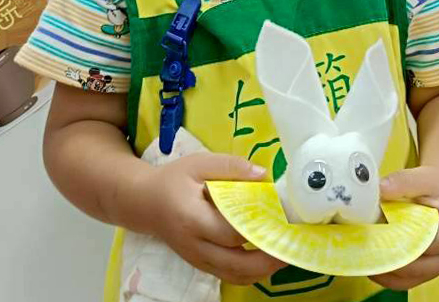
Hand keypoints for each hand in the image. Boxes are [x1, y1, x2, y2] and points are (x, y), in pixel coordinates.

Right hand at [144, 153, 282, 285]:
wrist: (145, 203)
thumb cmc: (173, 180)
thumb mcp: (199, 163)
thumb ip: (231, 166)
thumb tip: (263, 175)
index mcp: (192, 218)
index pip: (230, 231)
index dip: (258, 228)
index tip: (283, 218)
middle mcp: (195, 246)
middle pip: (237, 263)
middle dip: (269, 258)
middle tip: (293, 244)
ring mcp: (198, 260)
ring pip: (235, 275)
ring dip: (264, 269)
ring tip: (287, 252)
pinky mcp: (201, 265)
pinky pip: (230, 275)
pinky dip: (252, 272)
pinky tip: (268, 258)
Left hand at [369, 166, 438, 290]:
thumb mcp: (425, 178)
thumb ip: (404, 182)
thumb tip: (380, 189)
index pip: (423, 245)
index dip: (396, 240)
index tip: (373, 232)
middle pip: (412, 267)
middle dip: (385, 257)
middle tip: (360, 245)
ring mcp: (436, 268)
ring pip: (404, 280)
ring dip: (381, 269)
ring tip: (360, 253)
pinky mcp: (423, 272)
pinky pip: (401, 280)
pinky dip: (383, 272)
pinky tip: (368, 257)